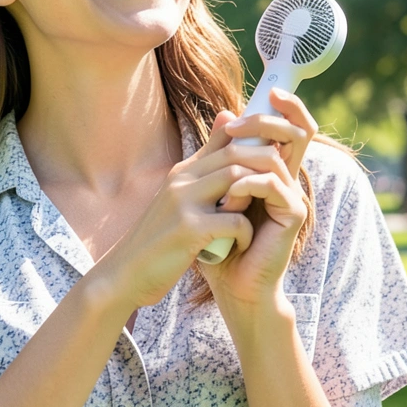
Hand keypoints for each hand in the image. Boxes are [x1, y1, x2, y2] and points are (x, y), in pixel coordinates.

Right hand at [87, 114, 274, 309]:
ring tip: (262, 215)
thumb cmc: (158, 240)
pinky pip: (233, 221)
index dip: (255, 147)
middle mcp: (182, 180)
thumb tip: (224, 132)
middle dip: (264, 168)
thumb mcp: (178, 201)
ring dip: (256, 197)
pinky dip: (245, 233)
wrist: (125, 274)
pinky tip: (241, 244)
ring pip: (237, 180)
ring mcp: (183, 203)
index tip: (274, 165)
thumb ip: (202, 176)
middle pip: (235, 154)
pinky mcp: (188, 230)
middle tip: (280, 189)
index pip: (225, 140)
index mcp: (182, 173)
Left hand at [198, 88, 317, 312]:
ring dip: (243, 162)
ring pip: (276, 158)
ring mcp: (293, 196)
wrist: (232, 284)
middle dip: (269, 120)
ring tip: (220, 178)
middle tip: (238, 124)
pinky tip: (228, 199)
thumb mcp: (215, 191)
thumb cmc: (222, 241)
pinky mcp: (293, 215)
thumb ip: (221, 155)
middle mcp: (288, 179)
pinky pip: (273, 186)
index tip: (271, 91)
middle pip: (298, 133)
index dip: (289, 106)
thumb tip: (225, 113)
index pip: (291, 128)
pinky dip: (247, 187)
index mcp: (273, 170)